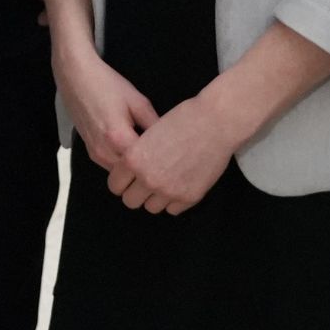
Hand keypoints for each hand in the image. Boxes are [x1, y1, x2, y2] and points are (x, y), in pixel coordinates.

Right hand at [49, 34, 157, 173]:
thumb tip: (171, 142)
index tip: (174, 155)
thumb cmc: (107, 85)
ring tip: (149, 153)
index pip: (147, 163)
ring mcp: (95, 155)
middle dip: (149, 167)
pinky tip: (133, 148)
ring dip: (135, 167)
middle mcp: (104, 152)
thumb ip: (154, 124)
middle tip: (165, 156)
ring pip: (122, 173)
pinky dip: (124, 162)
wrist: (75, 78)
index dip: (163, 160)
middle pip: (134, 173)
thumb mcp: (138, 101)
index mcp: (118, 138)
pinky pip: (112, 166)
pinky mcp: (90, 153)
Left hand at [110, 92, 243, 213]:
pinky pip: (173, 209)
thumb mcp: (149, 133)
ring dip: (156, 197)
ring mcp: (168, 191)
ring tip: (167, 180)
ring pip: (151, 208)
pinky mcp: (188, 197)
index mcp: (133, 160)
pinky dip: (175, 200)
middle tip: (148, 180)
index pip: (115, 185)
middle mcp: (148, 179)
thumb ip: (137, 155)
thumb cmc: (182, 119)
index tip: (131, 176)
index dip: (123, 180)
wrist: (215, 123)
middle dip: (137, 192)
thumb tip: (130, 171)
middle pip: (130, 201)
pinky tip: (182, 182)